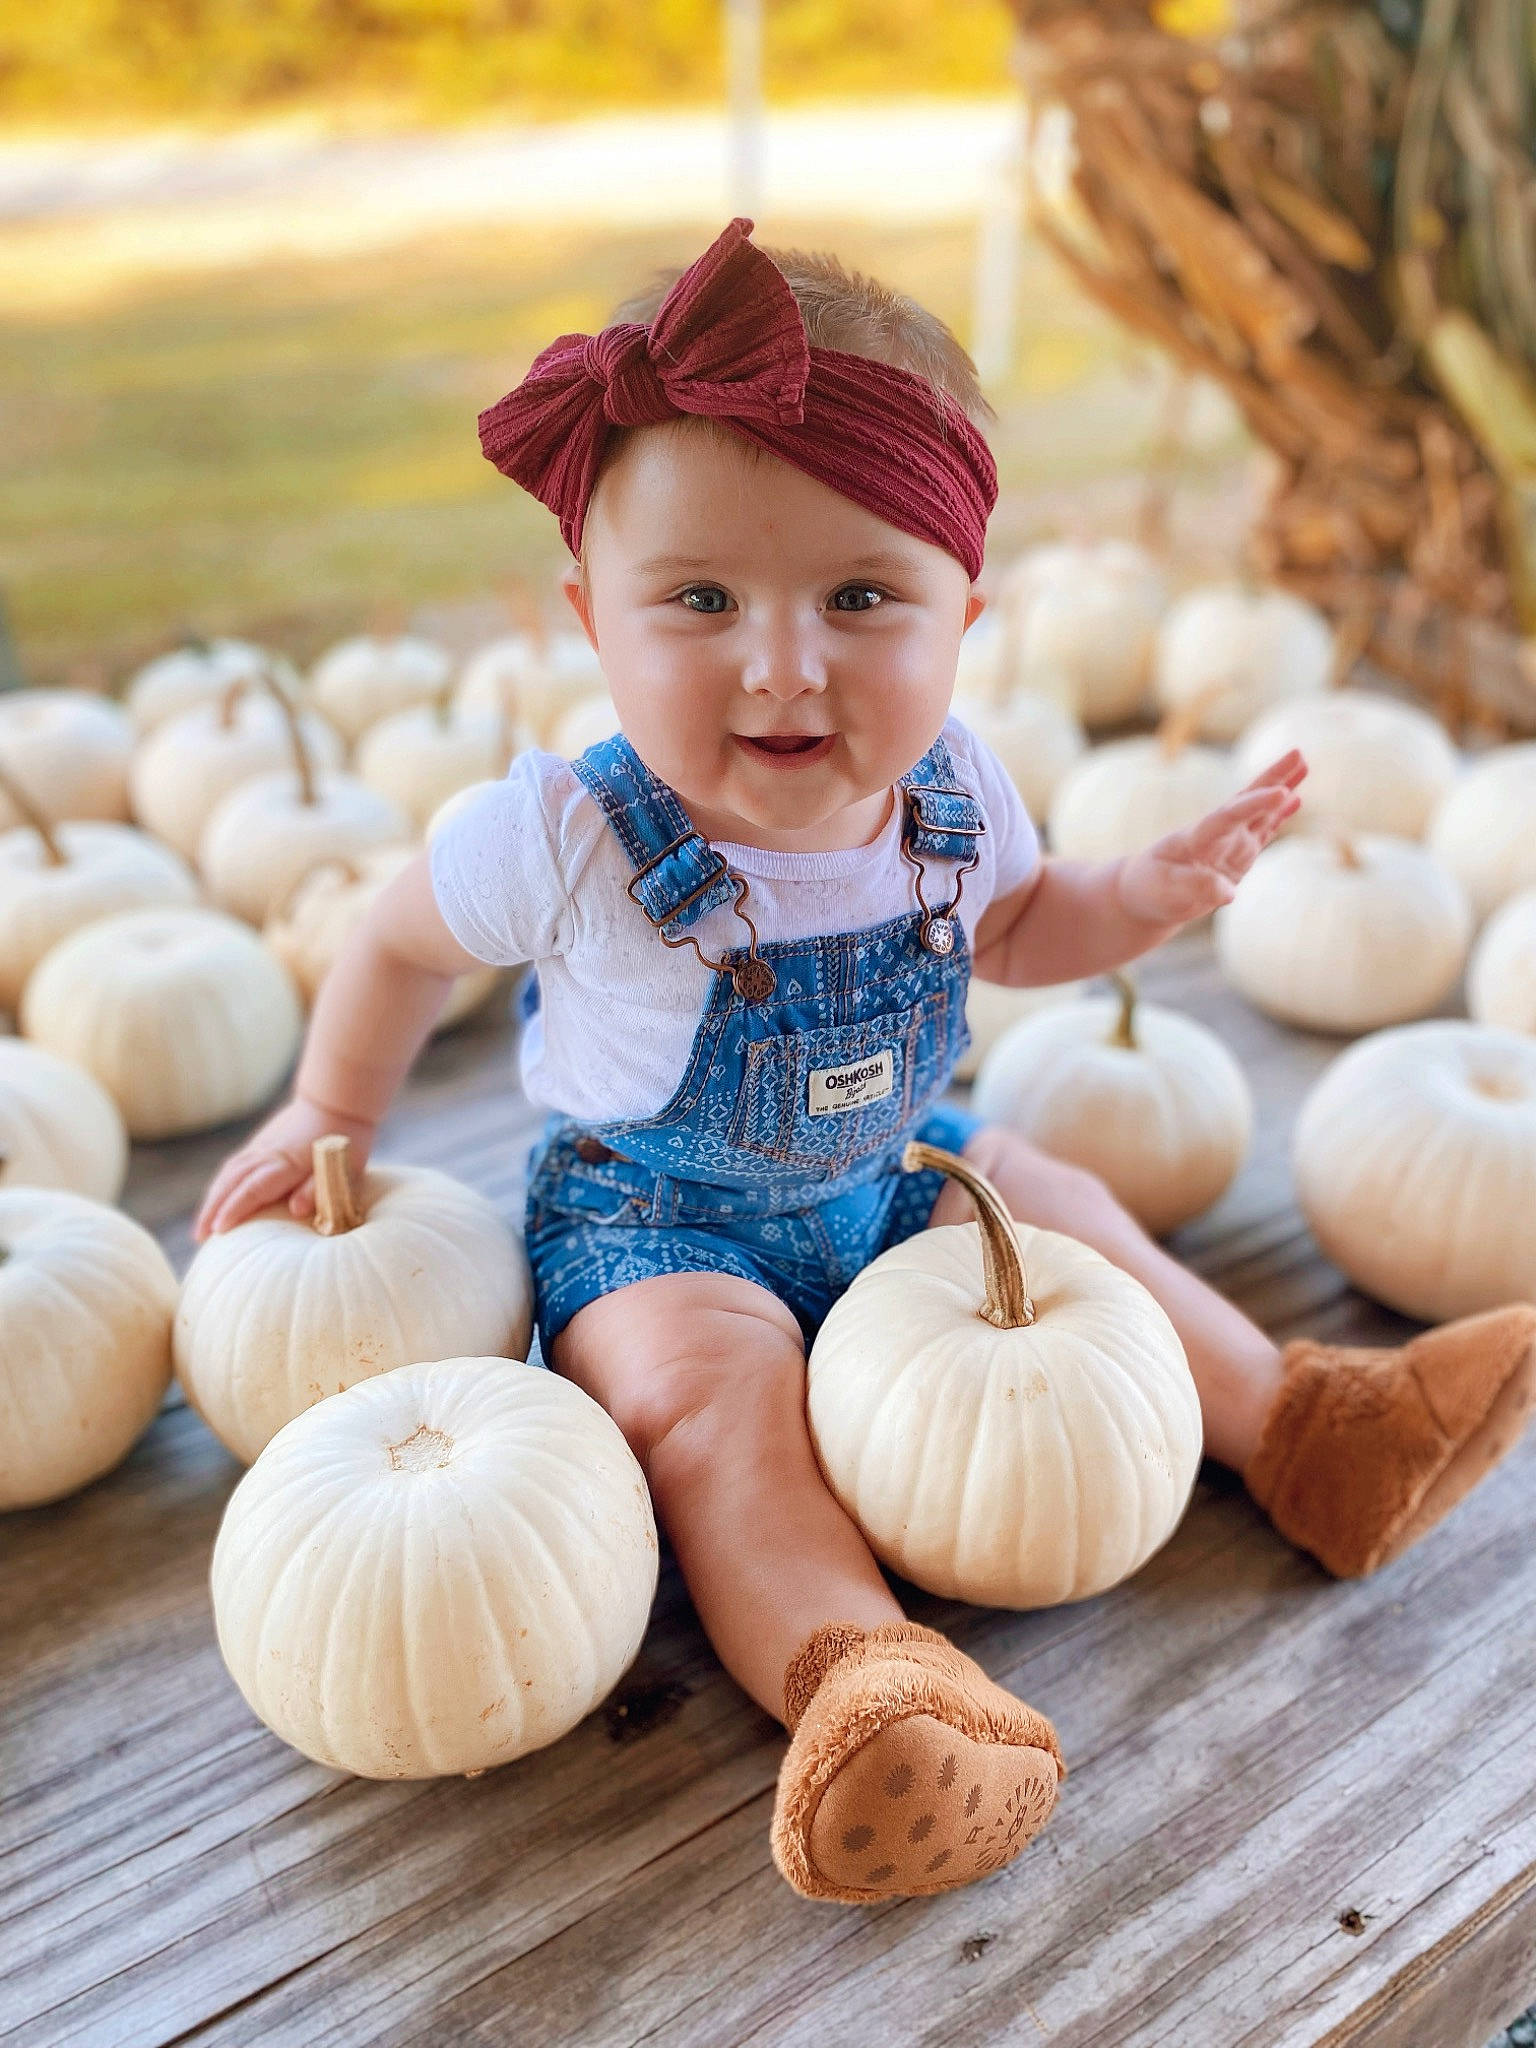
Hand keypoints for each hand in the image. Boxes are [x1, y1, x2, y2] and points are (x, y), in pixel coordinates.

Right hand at [193, 1097, 377, 1239]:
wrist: (335, 1100)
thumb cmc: (343, 1138)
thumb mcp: (340, 1167)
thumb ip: (318, 1189)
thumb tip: (296, 1210)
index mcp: (286, 1163)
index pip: (253, 1189)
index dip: (234, 1210)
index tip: (218, 1230)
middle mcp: (266, 1154)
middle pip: (231, 1183)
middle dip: (212, 1210)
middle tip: (199, 1237)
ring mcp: (260, 1146)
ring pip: (228, 1173)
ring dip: (212, 1198)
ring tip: (202, 1224)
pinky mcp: (260, 1143)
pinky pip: (233, 1165)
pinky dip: (220, 1183)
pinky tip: (216, 1197)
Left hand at [1116, 750, 1305, 927]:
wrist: (1142, 895)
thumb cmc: (1149, 890)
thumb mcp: (1166, 894)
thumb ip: (1196, 889)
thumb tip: (1229, 893)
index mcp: (1196, 838)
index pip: (1228, 816)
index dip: (1255, 804)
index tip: (1281, 793)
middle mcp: (1216, 836)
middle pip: (1247, 801)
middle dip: (1272, 779)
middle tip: (1298, 753)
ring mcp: (1229, 844)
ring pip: (1260, 812)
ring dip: (1282, 789)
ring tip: (1304, 765)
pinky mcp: (1237, 857)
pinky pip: (1263, 832)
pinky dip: (1280, 816)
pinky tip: (1296, 800)